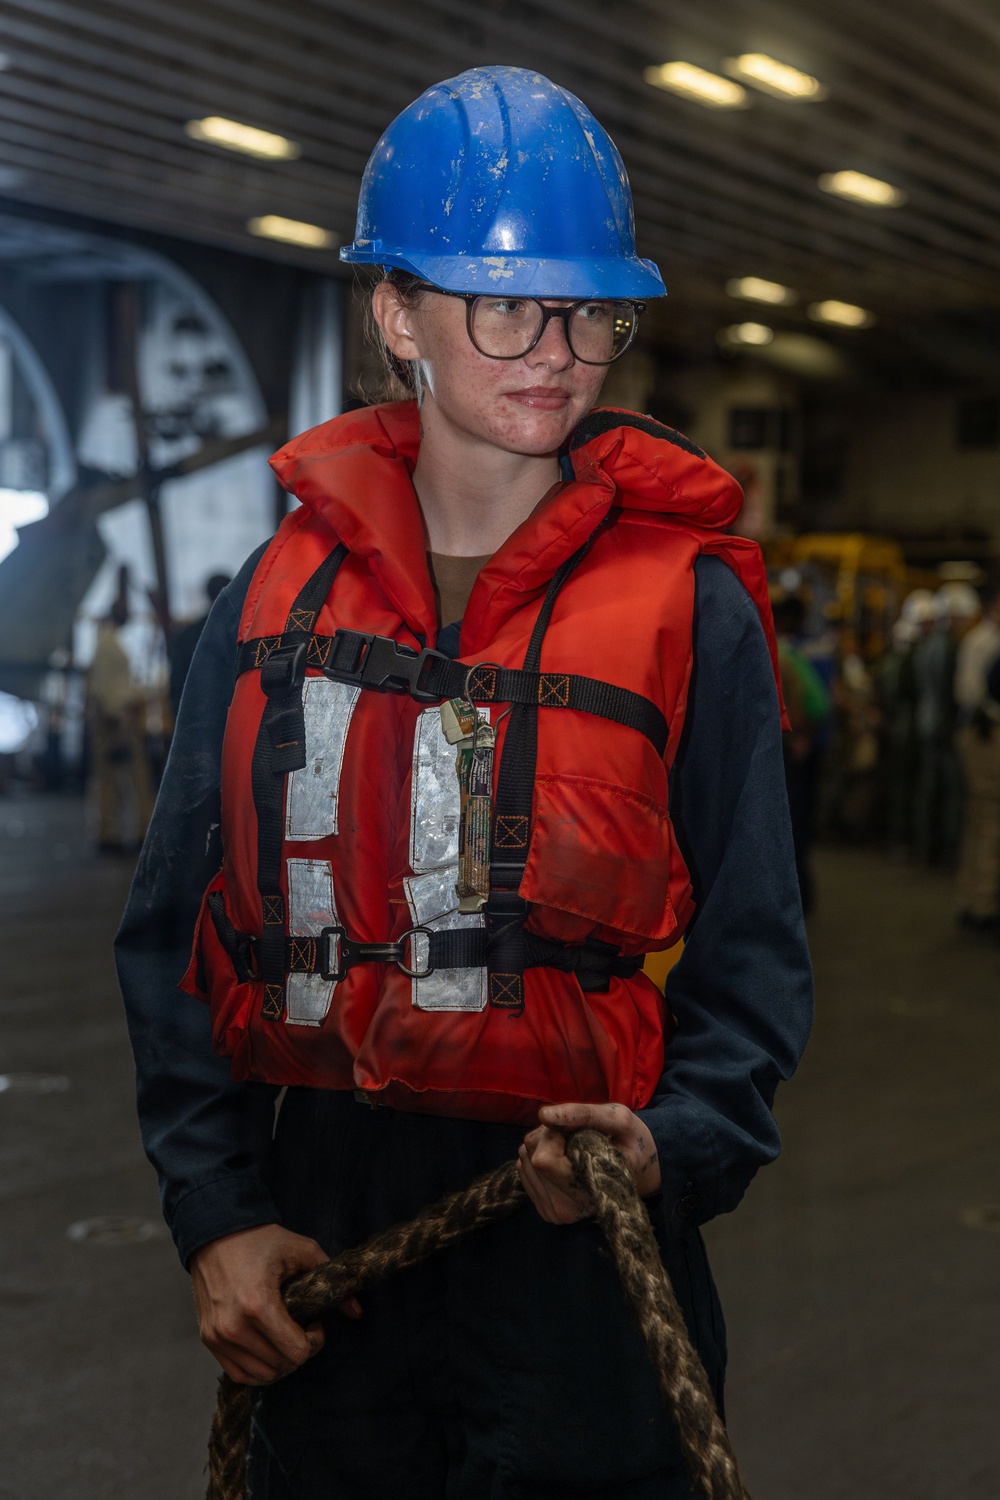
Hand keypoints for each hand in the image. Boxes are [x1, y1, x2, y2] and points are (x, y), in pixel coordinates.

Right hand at [190, 1223, 360, 1384]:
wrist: (215, 1234)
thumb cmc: (261, 1240)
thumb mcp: (302, 1251)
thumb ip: (332, 1282)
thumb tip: (357, 1312)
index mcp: (258, 1305)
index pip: (297, 1352)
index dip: (315, 1340)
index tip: (314, 1321)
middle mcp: (234, 1327)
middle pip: (282, 1366)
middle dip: (299, 1350)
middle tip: (301, 1326)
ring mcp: (218, 1337)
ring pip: (262, 1375)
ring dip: (280, 1362)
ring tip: (284, 1335)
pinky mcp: (208, 1340)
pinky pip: (239, 1374)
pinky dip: (258, 1369)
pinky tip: (268, 1349)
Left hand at [517, 1102, 661, 1224]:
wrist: (640, 1171)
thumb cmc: (631, 1142)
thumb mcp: (618, 1119)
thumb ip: (582, 1115)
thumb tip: (543, 1114)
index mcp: (587, 1191)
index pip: (543, 1158)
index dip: (556, 1134)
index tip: (578, 1131)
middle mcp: (566, 1210)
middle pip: (532, 1156)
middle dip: (549, 1137)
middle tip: (577, 1139)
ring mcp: (554, 1213)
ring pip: (525, 1161)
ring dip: (544, 1146)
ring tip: (573, 1150)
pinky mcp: (546, 1210)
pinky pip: (524, 1170)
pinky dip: (539, 1157)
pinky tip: (563, 1160)